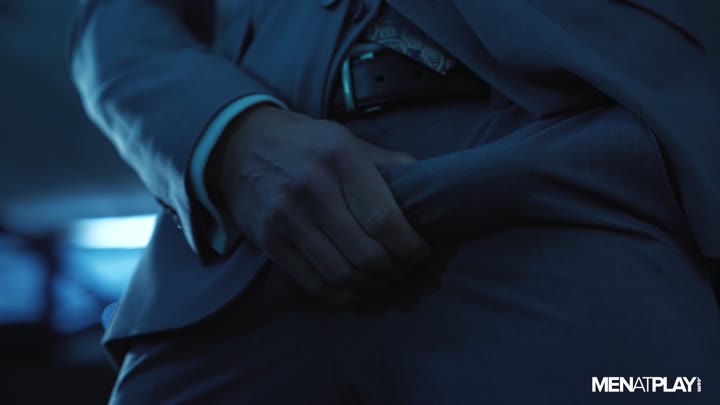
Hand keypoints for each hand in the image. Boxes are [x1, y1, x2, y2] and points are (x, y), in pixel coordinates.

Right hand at [207, 104, 429, 303]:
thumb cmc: (305, 143)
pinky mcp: (270, 241)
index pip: (383, 218)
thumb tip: (427, 182)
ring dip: (371, 285)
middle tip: (404, 269)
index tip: (420, 253)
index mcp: (341, 160)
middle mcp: (313, 190)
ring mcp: (287, 218)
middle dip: (394, 270)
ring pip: (341, 273)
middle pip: (366, 253)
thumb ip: (386, 163)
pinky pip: (313, 283)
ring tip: (383, 280)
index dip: (409, 246)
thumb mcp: (347, 140)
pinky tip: (353, 288)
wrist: (242, 144)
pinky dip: (340, 295)